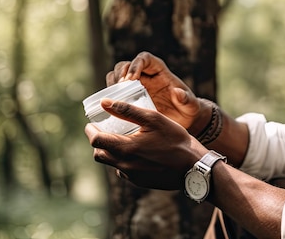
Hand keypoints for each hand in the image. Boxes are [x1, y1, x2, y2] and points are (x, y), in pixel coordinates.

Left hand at [85, 99, 206, 189]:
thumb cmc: (175, 139)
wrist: (194, 166)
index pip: (96, 141)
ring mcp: (132, 176)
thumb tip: (105, 103)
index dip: (90, 131)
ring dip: (111, 152)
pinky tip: (137, 152)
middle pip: (99, 155)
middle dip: (98, 142)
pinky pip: (125, 171)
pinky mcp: (141, 182)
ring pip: (112, 164)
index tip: (91, 124)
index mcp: (125, 148)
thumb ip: (127, 110)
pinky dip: (124, 160)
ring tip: (122, 139)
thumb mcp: (153, 119)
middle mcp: (125, 166)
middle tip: (104, 130)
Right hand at [106, 52, 204, 130]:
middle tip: (119, 89)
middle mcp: (145, 75)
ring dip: (112, 83)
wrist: (183, 122)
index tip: (131, 79)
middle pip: (126, 65)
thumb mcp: (191, 106)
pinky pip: (114, 92)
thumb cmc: (188, 110)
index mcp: (159, 70)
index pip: (144, 58)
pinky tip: (110, 107)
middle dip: (120, 74)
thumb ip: (187, 99)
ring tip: (113, 97)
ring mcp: (135, 86)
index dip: (135, 64)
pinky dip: (110, 96)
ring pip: (116, 76)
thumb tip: (178, 93)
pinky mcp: (129, 98)